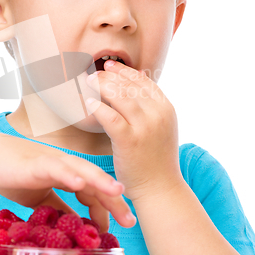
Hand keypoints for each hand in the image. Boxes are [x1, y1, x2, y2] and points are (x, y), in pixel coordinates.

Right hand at [0, 128, 136, 232]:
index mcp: (66, 173)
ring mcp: (50, 161)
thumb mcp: (38, 197)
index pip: (94, 190)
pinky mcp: (34, 162)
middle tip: (131, 218)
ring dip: (100, 181)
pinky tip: (80, 182)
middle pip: (94, 181)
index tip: (120, 225)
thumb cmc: (9, 173)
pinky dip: (68, 174)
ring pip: (81, 170)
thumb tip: (74, 224)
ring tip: (117, 192)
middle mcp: (64, 165)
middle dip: (114, 199)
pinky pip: (54, 167)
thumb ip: (57, 207)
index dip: (108, 207)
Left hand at [85, 60, 183, 201]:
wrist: (160, 188)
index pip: (143, 80)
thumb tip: (136, 83)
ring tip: (88, 82)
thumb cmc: (156, 159)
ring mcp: (144, 126)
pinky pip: (110, 117)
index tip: (110, 66)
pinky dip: (98, 107)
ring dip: (101, 85)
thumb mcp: (162, 128)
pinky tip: (87, 103)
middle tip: (94, 73)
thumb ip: (151, 107)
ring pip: (120, 96)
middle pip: (130, 85)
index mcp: (166, 108)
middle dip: (109, 76)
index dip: (124, 71)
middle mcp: (158, 114)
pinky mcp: (129, 140)